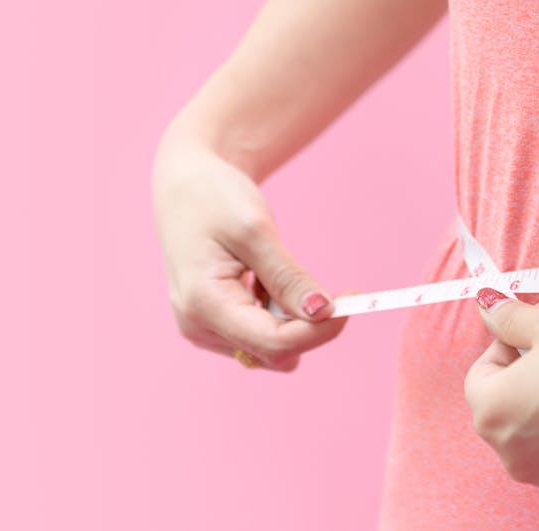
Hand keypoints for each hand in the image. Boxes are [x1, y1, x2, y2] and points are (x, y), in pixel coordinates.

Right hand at [151, 136, 346, 371]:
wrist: (184, 185)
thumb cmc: (214, 198)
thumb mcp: (255, 230)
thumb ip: (288, 277)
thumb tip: (323, 313)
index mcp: (203, 303)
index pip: (275, 342)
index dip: (321, 329)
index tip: (354, 299)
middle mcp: (198, 326)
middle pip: (275, 352)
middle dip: (310, 326)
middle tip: (334, 288)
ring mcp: (202, 329)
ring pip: (270, 350)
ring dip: (292, 320)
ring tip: (274, 274)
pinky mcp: (212, 326)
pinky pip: (259, 338)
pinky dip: (277, 316)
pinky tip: (264, 283)